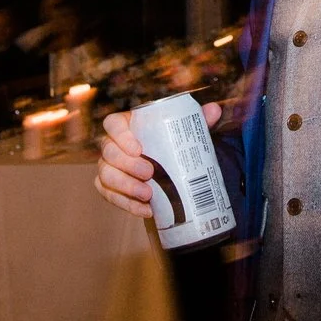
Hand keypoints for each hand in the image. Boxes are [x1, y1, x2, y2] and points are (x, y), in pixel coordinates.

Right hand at [93, 101, 221, 219]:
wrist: (167, 170)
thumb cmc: (171, 145)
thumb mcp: (185, 132)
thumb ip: (198, 120)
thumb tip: (214, 110)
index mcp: (127, 126)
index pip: (112, 123)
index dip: (121, 135)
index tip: (139, 148)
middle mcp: (112, 145)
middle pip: (108, 152)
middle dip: (127, 165)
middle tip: (150, 173)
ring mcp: (108, 167)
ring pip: (106, 175)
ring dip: (126, 187)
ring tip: (148, 195)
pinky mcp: (109, 188)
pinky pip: (109, 196)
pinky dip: (127, 204)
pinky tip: (146, 210)